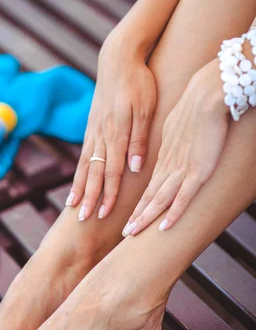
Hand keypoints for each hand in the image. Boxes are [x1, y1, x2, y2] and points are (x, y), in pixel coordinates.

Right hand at [66, 29, 156, 220]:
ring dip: (79, 188)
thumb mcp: (146, 109)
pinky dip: (79, 171)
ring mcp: (93, 131)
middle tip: (82, 220)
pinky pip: (83, 154)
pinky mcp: (91, 126)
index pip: (113, 171)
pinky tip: (77, 181)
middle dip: (89, 198)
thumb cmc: (138, 83)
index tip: (104, 214)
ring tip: (72, 206)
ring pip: (85, 165)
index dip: (109, 194)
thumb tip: (134, 168)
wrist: (119, 58)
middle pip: (94, 173)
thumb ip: (139, 139)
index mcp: (115, 134)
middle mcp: (101, 135)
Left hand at [123, 58, 229, 235]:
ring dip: (146, 218)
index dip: (138, 201)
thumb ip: (171, 141)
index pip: (148, 184)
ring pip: (159, 199)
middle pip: (148, 196)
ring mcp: (181, 169)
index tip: (129, 215)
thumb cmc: (193, 107)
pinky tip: (164, 227)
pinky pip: (183, 197)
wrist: (205, 96)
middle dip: (136, 215)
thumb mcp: (175, 126)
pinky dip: (173, 213)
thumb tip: (171, 146)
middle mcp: (168, 165)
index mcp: (163, 155)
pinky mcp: (197, 171)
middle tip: (124, 233)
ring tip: (133, 234)